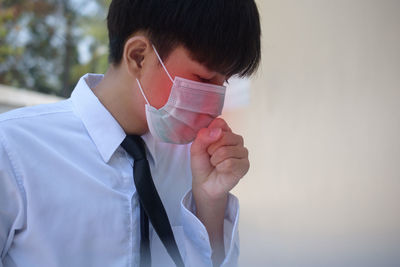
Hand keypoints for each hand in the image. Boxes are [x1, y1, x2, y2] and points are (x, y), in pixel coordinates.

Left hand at [190, 118, 248, 265]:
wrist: (205, 192)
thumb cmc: (200, 172)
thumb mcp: (195, 153)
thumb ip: (202, 137)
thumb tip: (215, 124)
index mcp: (224, 137)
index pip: (222, 123)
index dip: (211, 135)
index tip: (206, 146)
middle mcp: (236, 144)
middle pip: (228, 134)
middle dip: (212, 149)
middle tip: (210, 161)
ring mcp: (242, 155)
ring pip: (231, 147)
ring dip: (217, 158)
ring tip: (215, 167)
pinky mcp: (244, 168)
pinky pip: (235, 160)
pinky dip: (224, 167)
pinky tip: (221, 172)